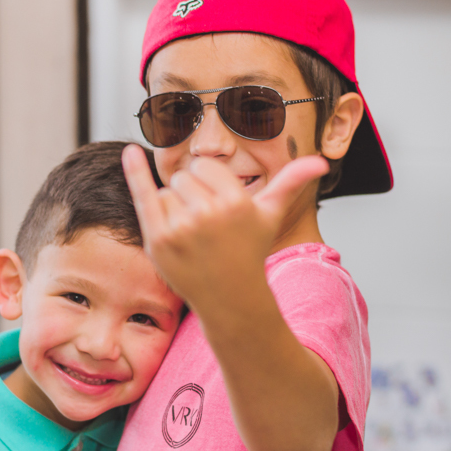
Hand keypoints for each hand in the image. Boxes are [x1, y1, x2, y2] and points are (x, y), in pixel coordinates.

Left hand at [121, 144, 327, 302]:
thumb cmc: (249, 251)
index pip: (205, 166)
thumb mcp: (270, 215)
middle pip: (184, 176)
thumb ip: (291, 183)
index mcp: (235, 201)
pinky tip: (129, 153)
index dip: (209, 183)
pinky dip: (134, 172)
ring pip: (166, 190)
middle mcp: (207, 213)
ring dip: (174, 207)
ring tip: (192, 234)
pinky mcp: (158, 240)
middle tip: (206, 226)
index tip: (219, 206)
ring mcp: (180, 227)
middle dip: (192, 195)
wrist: (229, 297)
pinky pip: (143, 195)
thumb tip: (321, 160)